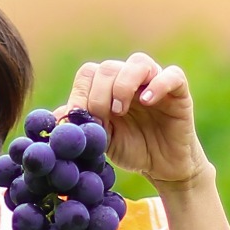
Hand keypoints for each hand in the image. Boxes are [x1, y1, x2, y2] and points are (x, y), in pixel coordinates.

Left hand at [68, 53, 211, 190]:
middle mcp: (131, 79)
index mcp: (109, 87)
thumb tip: (50, 120)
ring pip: (138, 62)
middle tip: (103, 119)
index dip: (81, 94)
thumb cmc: (131, 150)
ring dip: (123, 85)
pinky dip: (158, 84)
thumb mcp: (100, 140)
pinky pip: (172, 75)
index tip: (82, 119)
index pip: (88, 73)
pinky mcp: (179, 92)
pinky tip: (147, 101)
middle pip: (108, 68)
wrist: (162, 167)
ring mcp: (155, 82)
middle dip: (99, 95)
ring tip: (120, 110)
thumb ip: (79, 127)